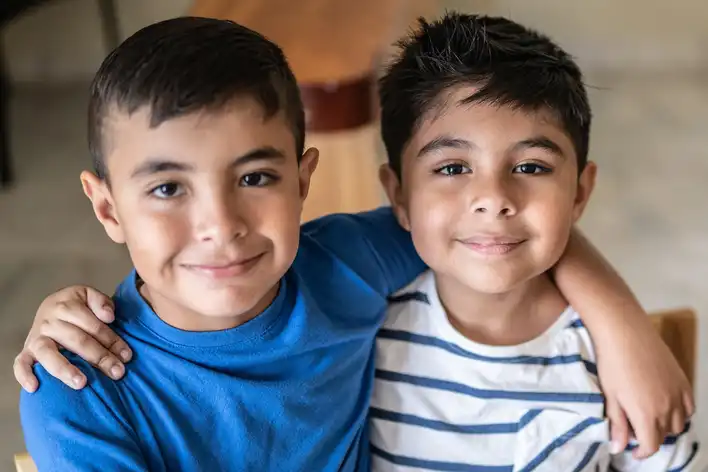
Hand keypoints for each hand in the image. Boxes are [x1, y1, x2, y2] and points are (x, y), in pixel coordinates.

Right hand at [14, 285, 132, 391]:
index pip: (93, 326)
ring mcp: (36, 337)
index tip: (127, 355)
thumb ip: (101, 302)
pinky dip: (24, 375)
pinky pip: (20, 364)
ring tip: (82, 383)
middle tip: (118, 372)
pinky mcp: (26, 351)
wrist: (52, 307)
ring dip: (65, 369)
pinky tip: (35, 388)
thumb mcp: (89, 295)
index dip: (112, 340)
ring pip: (48, 354)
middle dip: (100, 358)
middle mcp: (49, 321)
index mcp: (67, 306)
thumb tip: (108, 316)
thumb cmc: (77, 306)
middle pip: (77, 341)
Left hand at [597, 318, 693, 458]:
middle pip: (664, 435)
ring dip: (666, 426)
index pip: (651, 446)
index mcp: (646, 414)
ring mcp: (677, 393)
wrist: (625, 332)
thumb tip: (618, 448)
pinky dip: (681, 412)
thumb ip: (617, 424)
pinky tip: (667, 406)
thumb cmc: (612, 362)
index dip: (641, 452)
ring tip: (649, 417)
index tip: (633, 450)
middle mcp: (667, 407)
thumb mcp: (610, 396)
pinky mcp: (682, 380)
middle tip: (636, 429)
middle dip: (651, 437)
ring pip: (679, 423)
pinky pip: (689, 406)